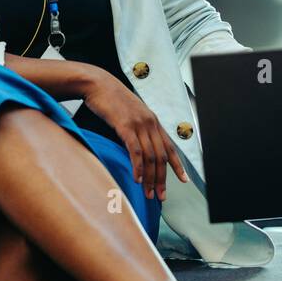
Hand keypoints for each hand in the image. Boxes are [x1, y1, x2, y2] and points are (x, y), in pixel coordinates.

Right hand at [79, 69, 187, 201]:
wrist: (98, 84)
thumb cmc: (111, 100)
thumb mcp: (130, 114)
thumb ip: (137, 129)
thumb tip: (138, 148)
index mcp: (153, 121)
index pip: (170, 147)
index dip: (177, 165)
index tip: (183, 180)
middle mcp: (150, 123)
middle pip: (161, 156)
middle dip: (162, 179)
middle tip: (160, 196)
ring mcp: (139, 124)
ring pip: (150, 156)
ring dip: (150, 178)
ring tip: (148, 193)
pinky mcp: (125, 126)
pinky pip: (135, 150)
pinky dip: (138, 167)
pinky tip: (137, 179)